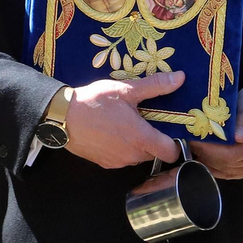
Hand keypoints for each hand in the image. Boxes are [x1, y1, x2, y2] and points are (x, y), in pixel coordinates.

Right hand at [64, 72, 184, 168]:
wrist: (62, 117)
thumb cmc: (95, 102)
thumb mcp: (125, 90)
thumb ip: (155, 86)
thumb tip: (180, 78)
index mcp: (141, 138)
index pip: (171, 152)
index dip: (174, 142)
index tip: (168, 129)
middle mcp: (132, 155)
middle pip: (155, 153)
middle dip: (153, 139)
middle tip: (143, 120)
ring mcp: (118, 162)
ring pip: (138, 156)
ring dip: (137, 144)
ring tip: (124, 124)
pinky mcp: (105, 164)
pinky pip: (122, 159)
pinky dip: (122, 149)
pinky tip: (111, 133)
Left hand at [191, 82, 242, 179]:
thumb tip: (239, 137)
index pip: (232, 154)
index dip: (210, 149)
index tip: (195, 139)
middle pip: (228, 164)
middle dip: (206, 154)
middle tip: (191, 141)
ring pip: (227, 171)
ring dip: (208, 161)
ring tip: (196, 146)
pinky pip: (230, 173)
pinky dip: (215, 166)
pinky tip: (205, 154)